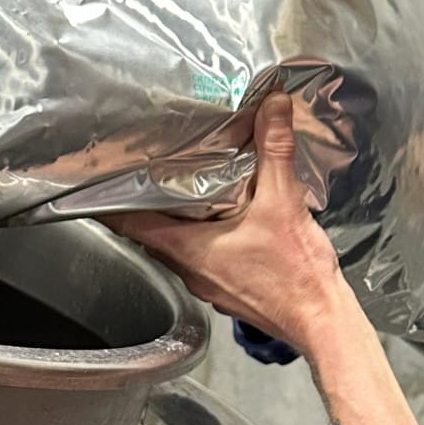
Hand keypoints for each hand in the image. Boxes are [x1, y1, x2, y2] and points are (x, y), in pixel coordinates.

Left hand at [113, 95, 346, 353]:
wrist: (320, 319)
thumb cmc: (296, 275)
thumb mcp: (283, 201)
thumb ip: (274, 149)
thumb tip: (273, 105)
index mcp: (188, 249)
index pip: (128, 224)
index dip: (110, 200)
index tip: (103, 177)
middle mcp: (189, 270)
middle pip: (149, 232)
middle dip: (146, 202)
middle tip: (144, 170)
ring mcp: (207, 284)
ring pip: (175, 246)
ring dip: (176, 220)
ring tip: (182, 187)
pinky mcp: (227, 289)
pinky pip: (201, 258)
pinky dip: (201, 236)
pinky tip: (221, 219)